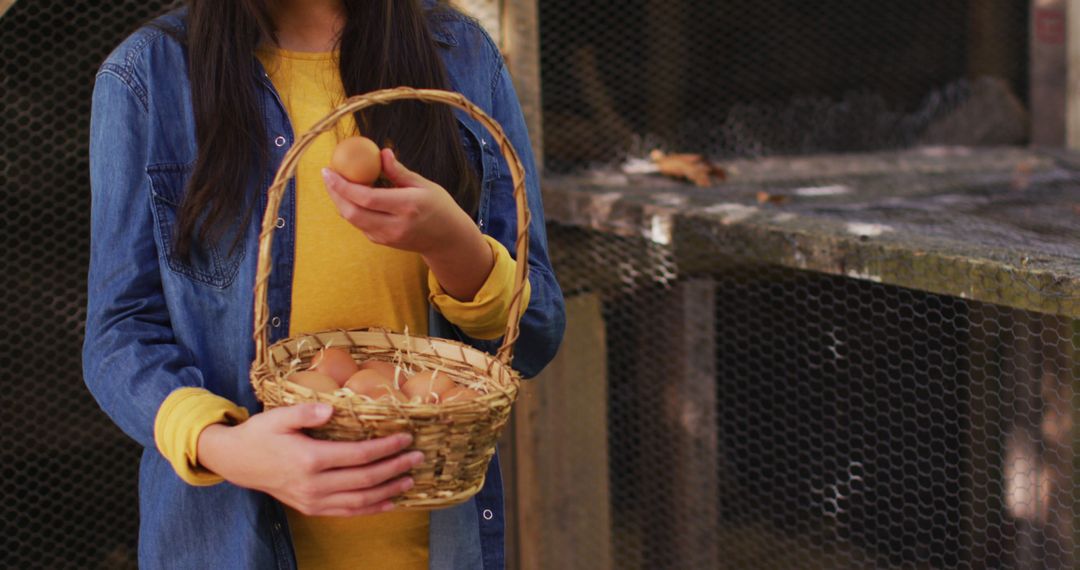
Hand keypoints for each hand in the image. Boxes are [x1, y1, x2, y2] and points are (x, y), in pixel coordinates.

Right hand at [197, 403, 423, 516]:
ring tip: (410, 480)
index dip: (385, 447)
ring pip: (359, 501)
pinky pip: (346, 512)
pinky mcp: (311, 508)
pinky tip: (389, 503)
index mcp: (309, 458)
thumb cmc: (260, 434)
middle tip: (418, 457)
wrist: (236, 461)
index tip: (406, 438)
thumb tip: (331, 410)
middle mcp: (314, 484)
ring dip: (388, 492)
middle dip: (394, 468)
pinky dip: (370, 509)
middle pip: (364, 479)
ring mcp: (313, 500)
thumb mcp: (278, 416)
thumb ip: (305, 413)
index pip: (358, 455)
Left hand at [321, 149, 477, 257]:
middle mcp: (395, 225)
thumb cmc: (438, 207)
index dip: (343, 185)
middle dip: (335, 193)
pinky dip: (351, 209)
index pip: (367, 198)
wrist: (447, 240)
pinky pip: (360, 225)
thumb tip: (382, 152)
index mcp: (407, 207)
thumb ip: (399, 171)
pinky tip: (350, 195)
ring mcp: (387, 237)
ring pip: (353, 220)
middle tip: (327, 175)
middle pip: (353, 213)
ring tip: (335, 182)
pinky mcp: (382, 242)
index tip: (329, 170)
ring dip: (340, 201)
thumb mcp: (424, 185)